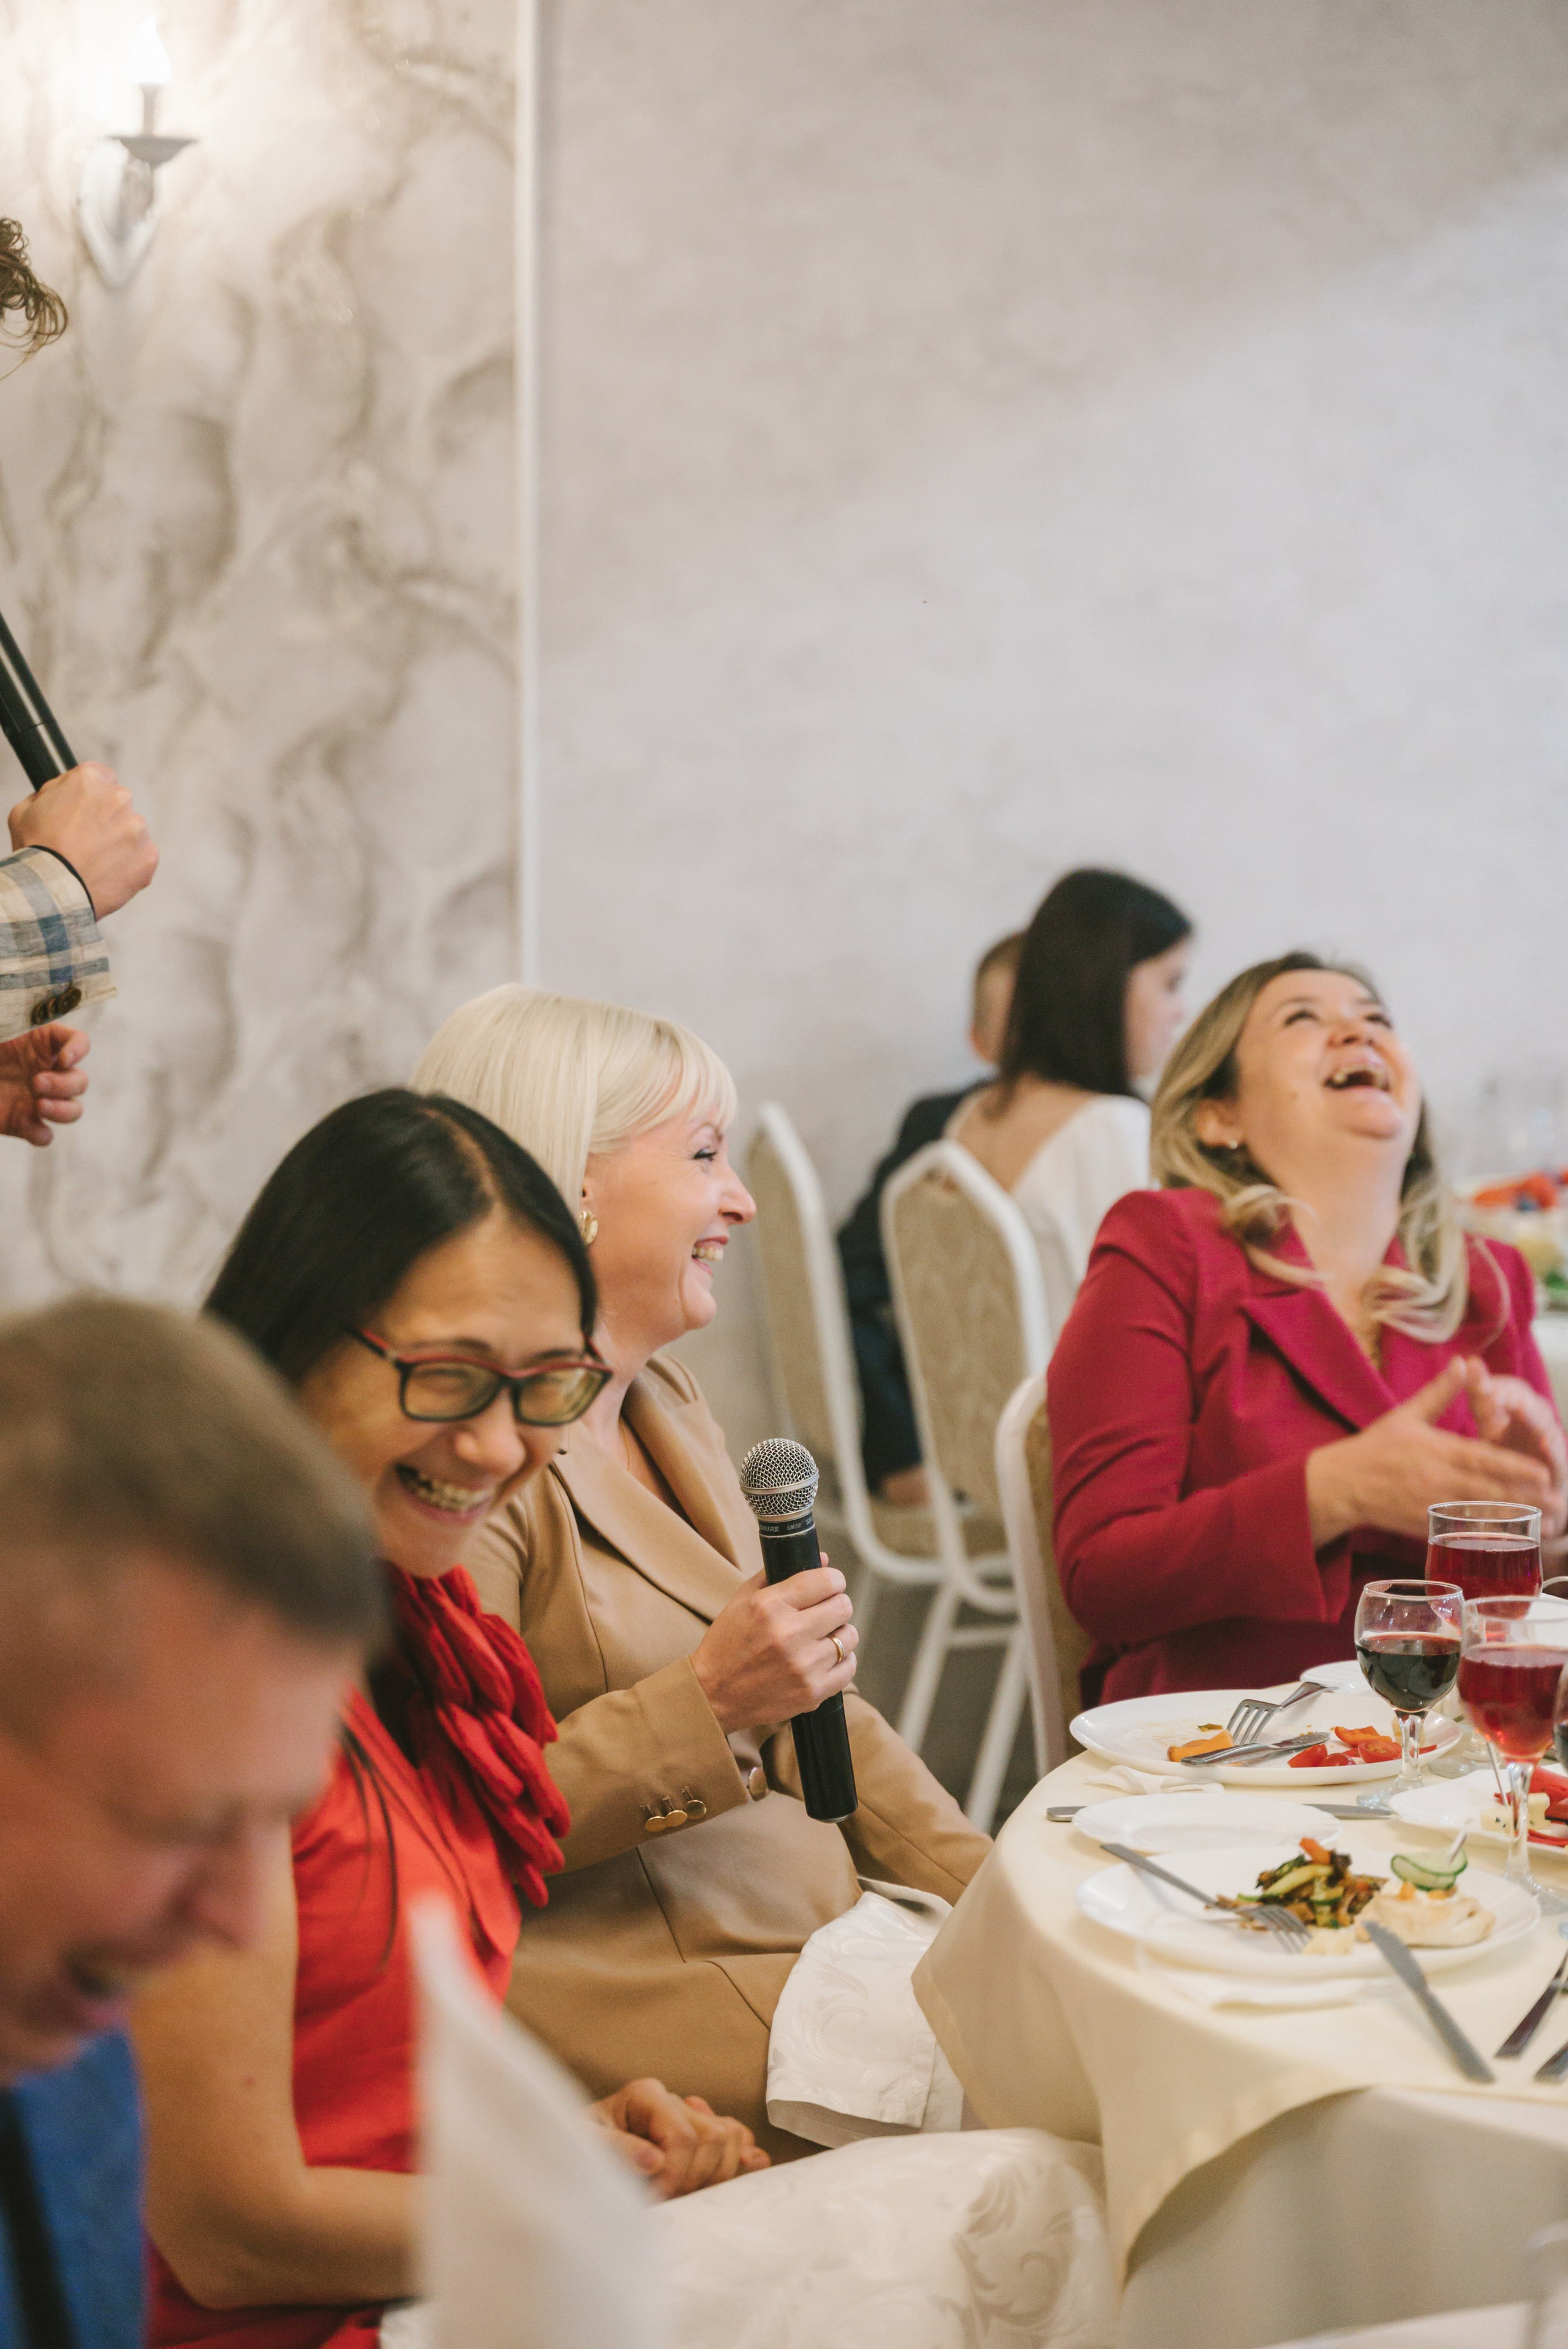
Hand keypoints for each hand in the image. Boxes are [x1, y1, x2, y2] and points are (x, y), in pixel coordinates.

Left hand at [0, 1023, 87, 1145]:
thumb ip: (8, 1020)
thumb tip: (15, 997)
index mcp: (39, 1043)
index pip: (78, 1042)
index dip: (79, 1050)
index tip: (63, 1059)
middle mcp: (44, 1071)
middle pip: (80, 1081)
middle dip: (65, 1084)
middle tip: (36, 1083)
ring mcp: (36, 1099)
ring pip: (73, 1109)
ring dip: (63, 1110)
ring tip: (38, 1105)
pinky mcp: (21, 1124)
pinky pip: (44, 1136)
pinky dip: (42, 1135)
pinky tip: (30, 1127)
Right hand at [9, 761, 157, 916]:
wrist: (53, 891)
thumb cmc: (36, 850)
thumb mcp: (25, 810)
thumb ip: (50, 793)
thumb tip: (61, 790)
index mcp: (89, 779)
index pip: (100, 777)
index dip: (89, 796)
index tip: (82, 812)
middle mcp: (119, 797)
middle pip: (117, 803)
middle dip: (105, 818)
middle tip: (85, 842)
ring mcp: (137, 827)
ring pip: (131, 831)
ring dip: (118, 843)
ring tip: (94, 863)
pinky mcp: (150, 855)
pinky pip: (142, 857)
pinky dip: (129, 866)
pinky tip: (107, 875)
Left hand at [590, 2079, 769, 2197]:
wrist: (571, 2157)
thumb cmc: (575, 2149)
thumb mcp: (583, 2146)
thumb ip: (615, 2150)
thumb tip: (655, 2160)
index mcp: (644, 2096)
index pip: (683, 2135)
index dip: (676, 2174)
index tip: (655, 2199)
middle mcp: (672, 2100)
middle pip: (714, 2135)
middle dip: (696, 2177)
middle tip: (668, 2201)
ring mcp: (690, 2116)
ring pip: (731, 2136)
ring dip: (718, 2172)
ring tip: (689, 2194)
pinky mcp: (699, 2134)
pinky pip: (737, 2137)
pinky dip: (743, 2157)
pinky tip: (743, 2171)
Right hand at [691, 1557, 856, 1733]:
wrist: (713, 1697)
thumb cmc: (727, 1645)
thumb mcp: (742, 1601)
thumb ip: (778, 1574)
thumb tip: (823, 1559)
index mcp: (769, 1606)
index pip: (827, 1580)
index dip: (833, 1580)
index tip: (829, 1586)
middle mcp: (789, 1634)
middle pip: (843, 1606)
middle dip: (835, 1605)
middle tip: (823, 1613)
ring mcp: (803, 1666)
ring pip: (849, 1636)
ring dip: (838, 1634)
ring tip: (820, 1638)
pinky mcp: (811, 1693)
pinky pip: (848, 1668)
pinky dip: (840, 1662)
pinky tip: (822, 1660)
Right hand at [1306, 1358, 1554, 1548]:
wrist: (1342, 1485)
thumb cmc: (1375, 1448)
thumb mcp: (1406, 1414)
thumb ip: (1439, 1392)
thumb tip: (1461, 1364)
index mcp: (1438, 1450)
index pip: (1485, 1460)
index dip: (1517, 1468)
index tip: (1545, 1471)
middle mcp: (1439, 1480)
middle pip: (1490, 1490)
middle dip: (1525, 1496)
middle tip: (1556, 1500)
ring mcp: (1433, 1506)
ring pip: (1480, 1514)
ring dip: (1512, 1517)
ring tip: (1541, 1519)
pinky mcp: (1425, 1525)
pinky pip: (1461, 1531)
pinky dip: (1485, 1535)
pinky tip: (1507, 1537)